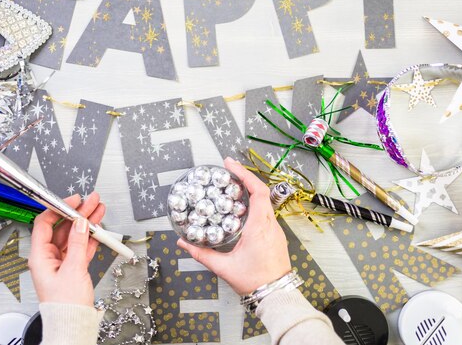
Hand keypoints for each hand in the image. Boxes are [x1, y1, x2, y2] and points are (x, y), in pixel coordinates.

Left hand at [29, 192, 105, 305]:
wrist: (73, 324)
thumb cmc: (65, 305)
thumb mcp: (73, 269)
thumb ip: (77, 242)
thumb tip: (80, 222)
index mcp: (40, 256)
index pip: (45, 224)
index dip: (58, 209)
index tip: (73, 201)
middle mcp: (48, 256)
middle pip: (63, 227)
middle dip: (78, 213)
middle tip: (91, 202)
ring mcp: (61, 261)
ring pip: (74, 236)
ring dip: (87, 223)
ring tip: (99, 210)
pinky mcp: (72, 267)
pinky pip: (81, 246)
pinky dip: (90, 237)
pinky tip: (99, 229)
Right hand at [177, 157, 291, 294]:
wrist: (276, 296)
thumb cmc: (256, 282)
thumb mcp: (224, 267)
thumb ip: (202, 254)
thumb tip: (184, 244)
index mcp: (259, 228)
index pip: (257, 191)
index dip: (244, 174)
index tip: (230, 165)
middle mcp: (270, 225)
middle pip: (261, 192)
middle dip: (244, 178)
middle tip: (228, 171)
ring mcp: (275, 230)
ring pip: (265, 202)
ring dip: (250, 191)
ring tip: (233, 186)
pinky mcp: (276, 236)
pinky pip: (266, 213)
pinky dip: (254, 204)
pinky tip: (242, 209)